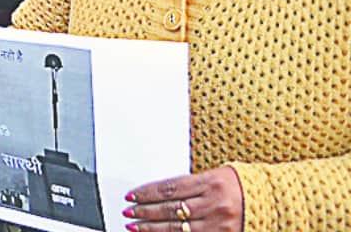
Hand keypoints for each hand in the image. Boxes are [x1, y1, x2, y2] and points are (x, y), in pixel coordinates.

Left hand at [125, 166, 243, 231]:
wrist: (274, 201)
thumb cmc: (242, 185)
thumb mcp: (217, 174)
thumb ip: (191, 184)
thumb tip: (160, 192)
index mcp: (211, 182)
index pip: (169, 188)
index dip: (146, 193)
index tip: (131, 195)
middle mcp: (214, 203)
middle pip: (170, 209)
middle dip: (144, 211)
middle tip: (128, 212)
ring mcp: (219, 223)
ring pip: (177, 228)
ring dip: (152, 228)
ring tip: (135, 226)